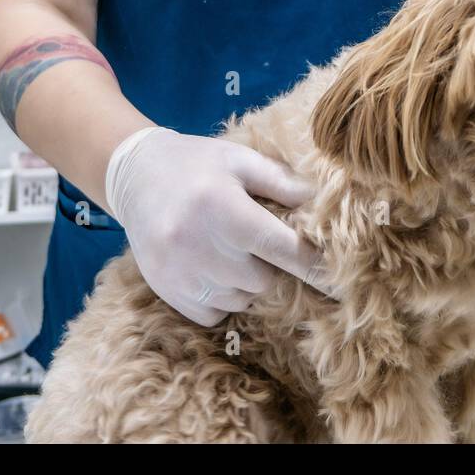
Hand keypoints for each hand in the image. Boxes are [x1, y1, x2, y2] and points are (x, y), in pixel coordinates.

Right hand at [103, 126, 333, 325]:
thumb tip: (320, 199)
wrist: (134, 176)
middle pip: (263, 280)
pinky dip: (223, 299)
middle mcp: (199, 245)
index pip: (280, 249)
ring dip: (248, 283)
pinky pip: (215, 314)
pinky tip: (213, 267)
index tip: (340, 281)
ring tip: (232, 250)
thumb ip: (281, 181)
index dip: (314, 267)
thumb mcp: (240, 160)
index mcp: (222, 209)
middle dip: (272, 267)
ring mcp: (180, 274)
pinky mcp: (167, 291)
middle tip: (261, 243)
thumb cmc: (197, 164)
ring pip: (241, 300)